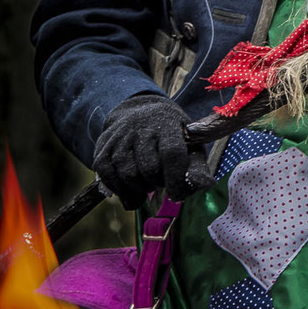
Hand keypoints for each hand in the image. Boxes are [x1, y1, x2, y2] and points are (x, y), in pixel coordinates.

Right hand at [92, 93, 209, 207]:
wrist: (137, 113)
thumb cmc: (171, 135)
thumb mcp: (190, 144)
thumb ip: (197, 166)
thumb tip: (205, 185)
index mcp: (167, 122)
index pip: (172, 153)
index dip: (175, 179)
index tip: (178, 195)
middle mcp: (140, 127)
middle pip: (149, 168)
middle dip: (158, 183)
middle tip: (161, 181)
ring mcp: (119, 137)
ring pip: (127, 175)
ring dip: (140, 190)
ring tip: (147, 183)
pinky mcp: (102, 148)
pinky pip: (108, 177)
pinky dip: (121, 191)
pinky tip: (131, 190)